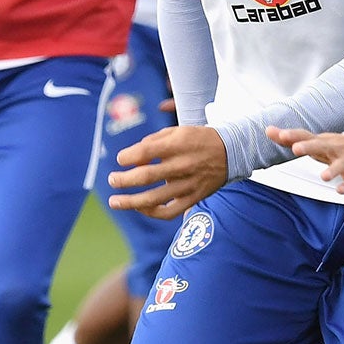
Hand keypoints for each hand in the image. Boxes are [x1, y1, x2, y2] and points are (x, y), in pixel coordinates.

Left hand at [108, 125, 227, 217]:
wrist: (231, 152)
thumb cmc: (198, 139)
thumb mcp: (177, 131)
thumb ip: (152, 142)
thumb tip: (131, 157)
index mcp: (177, 145)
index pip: (145, 152)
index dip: (127, 157)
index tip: (120, 159)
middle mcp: (182, 165)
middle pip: (146, 176)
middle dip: (123, 180)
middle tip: (112, 180)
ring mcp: (188, 184)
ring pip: (155, 199)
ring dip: (131, 202)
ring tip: (115, 202)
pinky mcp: (193, 198)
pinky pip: (170, 211)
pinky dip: (152, 212)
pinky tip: (141, 208)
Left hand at [268, 127, 343, 193]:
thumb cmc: (338, 148)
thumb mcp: (317, 142)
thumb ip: (292, 138)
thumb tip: (268, 130)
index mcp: (324, 141)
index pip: (306, 136)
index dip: (293, 136)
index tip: (279, 134)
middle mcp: (336, 149)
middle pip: (322, 146)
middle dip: (309, 147)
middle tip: (296, 149)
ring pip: (340, 165)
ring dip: (333, 170)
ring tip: (324, 176)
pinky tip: (340, 190)